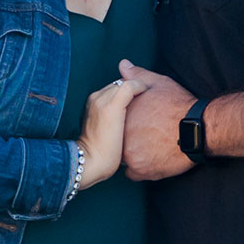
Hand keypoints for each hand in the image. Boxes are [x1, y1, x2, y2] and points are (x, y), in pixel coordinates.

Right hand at [74, 76, 149, 190]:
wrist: (91, 161)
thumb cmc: (101, 153)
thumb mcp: (108, 135)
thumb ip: (115, 124)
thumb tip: (124, 124)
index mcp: (94, 103)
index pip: (115, 88)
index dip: (129, 91)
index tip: (142, 101)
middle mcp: (96, 97)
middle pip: (119, 84)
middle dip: (133, 88)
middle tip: (149, 97)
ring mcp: (102, 100)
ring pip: (123, 82)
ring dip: (137, 86)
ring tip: (151, 95)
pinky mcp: (111, 106)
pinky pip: (129, 87)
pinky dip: (140, 87)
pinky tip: (149, 94)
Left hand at [119, 59, 196, 181]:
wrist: (199, 129)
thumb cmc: (178, 105)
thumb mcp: (157, 83)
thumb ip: (137, 75)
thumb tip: (122, 65)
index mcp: (122, 115)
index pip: (115, 120)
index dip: (125, 121)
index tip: (137, 122)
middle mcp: (122, 137)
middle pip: (118, 139)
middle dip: (127, 137)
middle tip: (144, 135)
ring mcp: (131, 156)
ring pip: (124, 157)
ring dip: (133, 153)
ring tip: (148, 148)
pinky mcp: (143, 171)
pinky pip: (132, 173)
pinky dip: (139, 168)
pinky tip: (149, 160)